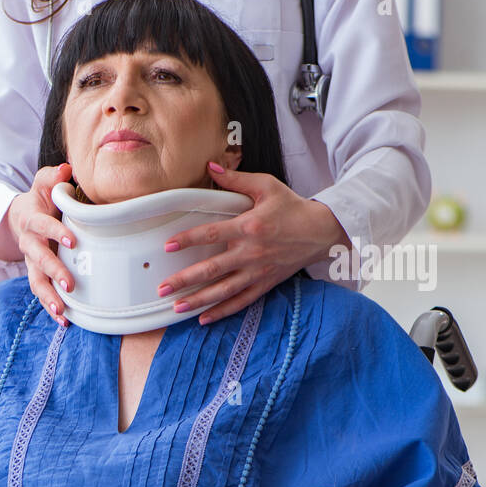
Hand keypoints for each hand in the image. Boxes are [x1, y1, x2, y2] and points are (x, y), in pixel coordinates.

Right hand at [8, 162, 77, 326]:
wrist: (22, 218)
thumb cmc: (40, 200)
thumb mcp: (43, 184)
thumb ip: (52, 177)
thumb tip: (66, 168)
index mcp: (33, 221)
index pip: (43, 227)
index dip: (56, 233)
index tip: (73, 240)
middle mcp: (30, 244)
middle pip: (39, 260)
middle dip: (53, 272)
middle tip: (69, 284)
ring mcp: (32, 262)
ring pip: (36, 282)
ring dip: (49, 298)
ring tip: (62, 313)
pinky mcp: (36, 275)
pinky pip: (42, 293)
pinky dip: (51, 308)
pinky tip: (65, 321)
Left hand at [157, 163, 352, 323]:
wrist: (322, 231)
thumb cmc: (293, 207)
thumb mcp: (267, 187)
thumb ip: (237, 180)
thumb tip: (211, 168)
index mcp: (249, 227)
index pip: (212, 234)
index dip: (188, 240)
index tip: (169, 246)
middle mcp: (252, 252)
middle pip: (212, 269)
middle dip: (185, 280)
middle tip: (163, 288)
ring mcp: (258, 271)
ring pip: (224, 291)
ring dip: (199, 300)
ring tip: (177, 307)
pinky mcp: (265, 283)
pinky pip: (241, 301)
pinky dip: (223, 312)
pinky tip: (204, 318)